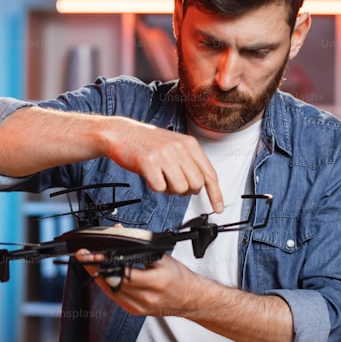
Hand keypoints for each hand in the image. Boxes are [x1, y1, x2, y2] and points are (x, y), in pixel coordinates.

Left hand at [75, 249, 195, 317]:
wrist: (190, 298)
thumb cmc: (178, 277)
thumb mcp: (162, 257)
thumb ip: (139, 247)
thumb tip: (119, 234)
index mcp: (155, 281)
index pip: (122, 271)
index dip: (103, 263)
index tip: (90, 255)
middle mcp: (146, 297)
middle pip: (112, 282)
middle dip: (95, 268)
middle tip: (84, 257)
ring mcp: (139, 306)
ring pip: (110, 291)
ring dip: (98, 276)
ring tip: (89, 264)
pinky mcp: (134, 311)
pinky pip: (115, 297)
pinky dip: (107, 285)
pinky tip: (102, 277)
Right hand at [103, 120, 223, 212]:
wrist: (122, 133)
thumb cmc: (147, 142)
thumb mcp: (175, 145)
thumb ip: (189, 162)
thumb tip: (201, 183)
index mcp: (189, 144)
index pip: (210, 174)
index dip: (215, 194)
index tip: (218, 207)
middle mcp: (179, 148)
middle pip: (196, 185)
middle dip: (186, 191)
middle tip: (174, 183)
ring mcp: (164, 155)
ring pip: (180, 189)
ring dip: (170, 189)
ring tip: (161, 178)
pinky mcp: (149, 163)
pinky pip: (160, 188)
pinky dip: (155, 187)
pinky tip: (150, 176)